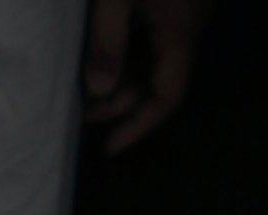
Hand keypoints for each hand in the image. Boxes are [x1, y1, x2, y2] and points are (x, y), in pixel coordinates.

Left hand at [83, 0, 209, 154]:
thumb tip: (98, 89)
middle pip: (157, 84)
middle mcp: (187, 30)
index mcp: (179, 33)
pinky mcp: (172, 3)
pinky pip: (150, 42)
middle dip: (118, 103)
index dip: (139, 127)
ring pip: (153, 63)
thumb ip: (108, 39)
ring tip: (82, 87)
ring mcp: (182, 16)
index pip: (168, 98)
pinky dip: (124, 57)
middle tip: (79, 110)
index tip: (109, 148)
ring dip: (119, 80)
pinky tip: (97, 57)